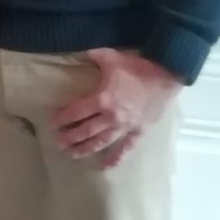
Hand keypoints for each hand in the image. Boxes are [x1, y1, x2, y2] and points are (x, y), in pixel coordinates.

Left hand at [53, 49, 180, 167]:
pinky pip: (126, 148)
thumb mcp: (111, 57)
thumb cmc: (138, 66)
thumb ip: (94, 55)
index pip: (77, 112)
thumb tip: (83, 53)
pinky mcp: (139, 131)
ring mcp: (125, 126)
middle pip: (86, 131)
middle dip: (70, 137)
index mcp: (102, 99)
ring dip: (86, 149)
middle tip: (58, 143)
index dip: (63, 119)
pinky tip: (105, 166)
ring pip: (102, 142)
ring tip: (72, 154)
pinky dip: (116, 158)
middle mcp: (111, 116)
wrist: (166, 75)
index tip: (53, 124)